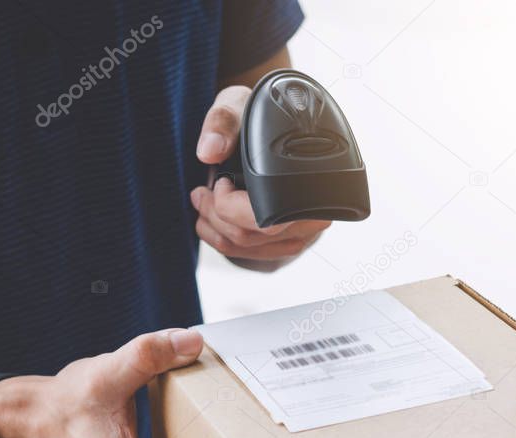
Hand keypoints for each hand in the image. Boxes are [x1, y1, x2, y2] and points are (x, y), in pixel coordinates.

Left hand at [193, 86, 330, 263]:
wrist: (278, 121)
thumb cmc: (260, 114)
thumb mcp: (240, 105)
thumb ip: (222, 122)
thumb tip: (209, 152)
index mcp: (311, 181)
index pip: (266, 220)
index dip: (228, 207)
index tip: (217, 182)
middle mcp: (315, 212)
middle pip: (254, 238)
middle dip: (215, 218)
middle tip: (200, 194)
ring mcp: (305, 231)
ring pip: (251, 249)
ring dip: (216, 231)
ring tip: (204, 205)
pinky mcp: (293, 239)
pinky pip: (256, 254)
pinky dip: (228, 240)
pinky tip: (217, 219)